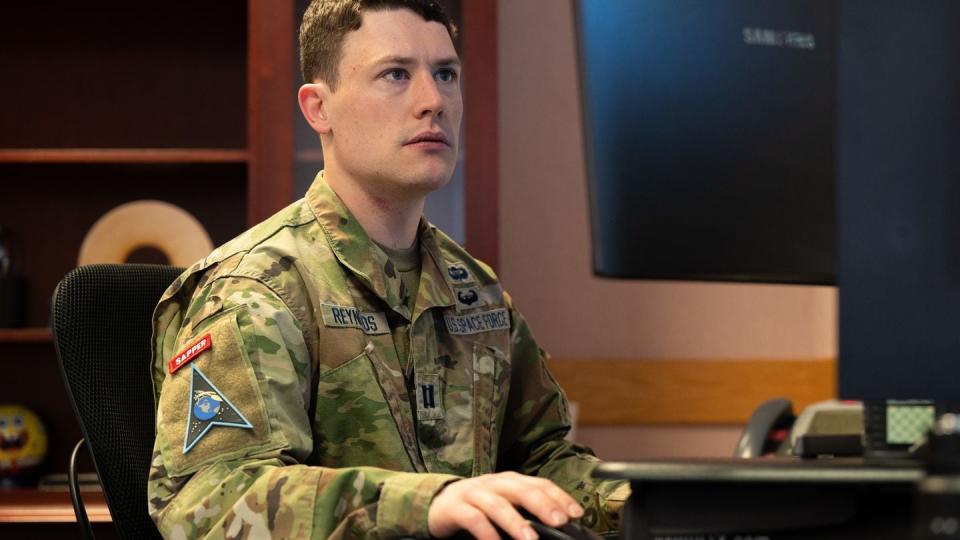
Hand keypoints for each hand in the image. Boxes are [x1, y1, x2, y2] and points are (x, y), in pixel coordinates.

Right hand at [427, 471, 583, 539]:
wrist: (436, 502)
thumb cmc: (477, 506)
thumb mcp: (504, 503)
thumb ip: (526, 510)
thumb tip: (558, 524)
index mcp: (509, 481)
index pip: (538, 484)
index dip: (558, 496)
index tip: (576, 514)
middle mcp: (493, 483)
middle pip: (521, 489)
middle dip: (543, 504)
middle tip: (560, 521)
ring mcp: (473, 493)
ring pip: (497, 504)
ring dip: (515, 521)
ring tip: (531, 538)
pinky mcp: (455, 508)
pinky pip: (473, 519)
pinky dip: (486, 533)